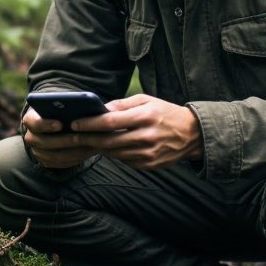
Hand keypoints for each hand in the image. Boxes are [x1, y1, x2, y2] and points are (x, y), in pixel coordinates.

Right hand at [21, 106, 99, 170]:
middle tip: (80, 137)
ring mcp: (37, 152)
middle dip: (64, 140)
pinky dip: (75, 158)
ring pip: (55, 156)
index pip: (34, 123)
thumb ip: (65, 106)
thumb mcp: (59, 104)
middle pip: (45, 142)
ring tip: (88, 145)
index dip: (46, 124)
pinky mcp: (47, 162)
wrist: (55, 122)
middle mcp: (30, 137)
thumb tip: (80, 107)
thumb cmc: (59, 110)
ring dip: (73, 151)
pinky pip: (61, 164)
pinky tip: (87, 152)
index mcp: (30, 120)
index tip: (60, 124)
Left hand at [68, 93, 201, 169]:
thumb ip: (123, 105)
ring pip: (113, 153)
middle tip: (73, 135)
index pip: (110, 121)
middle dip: (87, 138)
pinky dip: (114, 154)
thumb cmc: (166, 113)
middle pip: (108, 140)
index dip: (89, 123)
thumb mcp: (147, 101)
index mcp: (145, 117)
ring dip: (98, 147)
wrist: (192, 135)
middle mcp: (146, 137)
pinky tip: (107, 147)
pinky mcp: (149, 165)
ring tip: (87, 140)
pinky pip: (124, 161)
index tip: (75, 123)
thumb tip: (100, 109)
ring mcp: (148, 154)